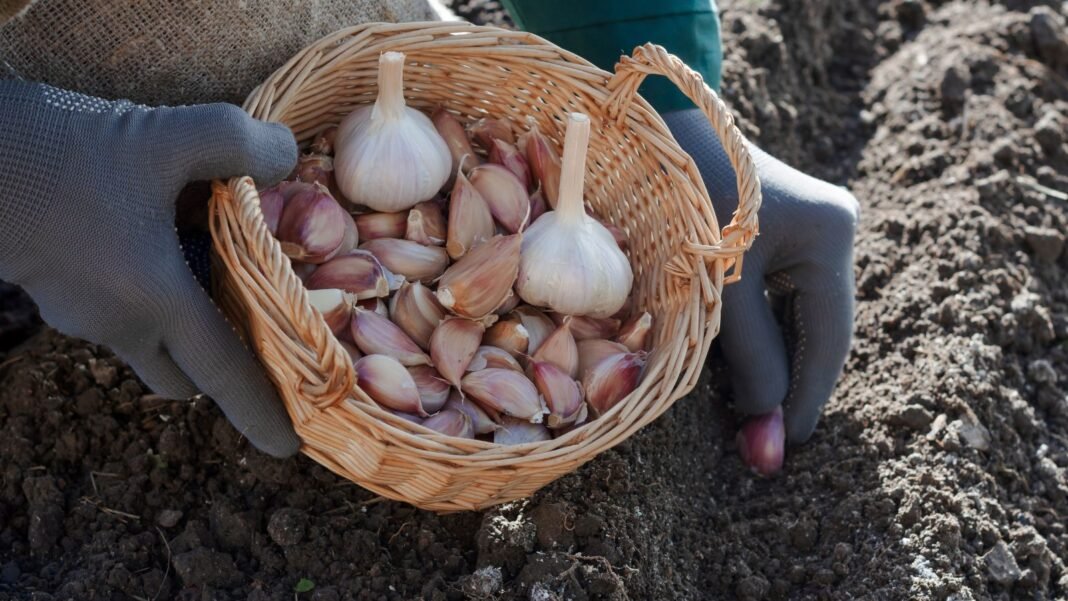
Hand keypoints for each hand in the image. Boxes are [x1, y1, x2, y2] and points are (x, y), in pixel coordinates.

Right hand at [0, 81, 300, 456]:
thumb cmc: (67, 151)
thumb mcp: (174, 134)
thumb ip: (244, 145)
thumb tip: (285, 159)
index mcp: (158, 303)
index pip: (225, 376)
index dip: (262, 413)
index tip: (289, 447)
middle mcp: (121, 324)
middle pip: (187, 374)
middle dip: (224, 368)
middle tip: (262, 333)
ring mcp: (81, 314)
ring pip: (151, 345)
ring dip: (185, 326)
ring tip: (216, 266)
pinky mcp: (57, 291)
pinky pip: (120, 315)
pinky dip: (152, 297)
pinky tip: (162, 237)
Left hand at [664, 108, 859, 443]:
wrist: (644, 126)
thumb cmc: (678, 198)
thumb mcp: (717, 286)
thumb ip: (750, 358)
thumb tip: (769, 432)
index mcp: (830, 234)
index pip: (828, 338)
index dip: (805, 400)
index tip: (782, 450)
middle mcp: (829, 229)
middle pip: (814, 330)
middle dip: (785, 387)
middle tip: (759, 445)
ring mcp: (802, 227)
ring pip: (790, 317)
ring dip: (767, 365)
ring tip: (744, 419)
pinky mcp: (770, 229)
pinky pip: (768, 297)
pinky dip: (751, 334)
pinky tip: (731, 371)